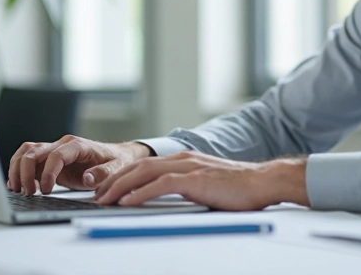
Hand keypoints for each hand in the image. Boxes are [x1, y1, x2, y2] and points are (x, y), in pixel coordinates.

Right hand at [7, 135, 151, 195]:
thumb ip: (103, 174)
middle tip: (29, 193)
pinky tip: (15, 185)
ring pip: (26, 152)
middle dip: (26, 172)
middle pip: (34, 151)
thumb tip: (88, 178)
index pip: (55, 155)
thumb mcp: (116, 168)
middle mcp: (62, 144)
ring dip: (17, 169)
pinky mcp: (48, 159)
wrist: (116, 156)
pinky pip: (27, 158)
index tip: (45, 190)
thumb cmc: (115, 161)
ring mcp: (53, 150)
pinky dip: (18, 169)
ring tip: (17, 189)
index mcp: (77, 145)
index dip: (47, 173)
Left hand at [94, 151, 309, 209]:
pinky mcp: (194, 179)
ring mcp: (188, 167)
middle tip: (96, 195)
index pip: (144, 166)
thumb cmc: (240, 188)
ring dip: (120, 187)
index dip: (122, 176)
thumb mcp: (206, 184)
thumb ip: (186, 187)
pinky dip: (140, 193)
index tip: (107, 189)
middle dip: (113, 180)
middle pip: (138, 166)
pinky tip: (127, 202)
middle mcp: (182, 158)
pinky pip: (160, 185)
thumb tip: (165, 200)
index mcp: (184, 159)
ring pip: (144, 173)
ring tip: (104, 199)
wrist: (264, 181)